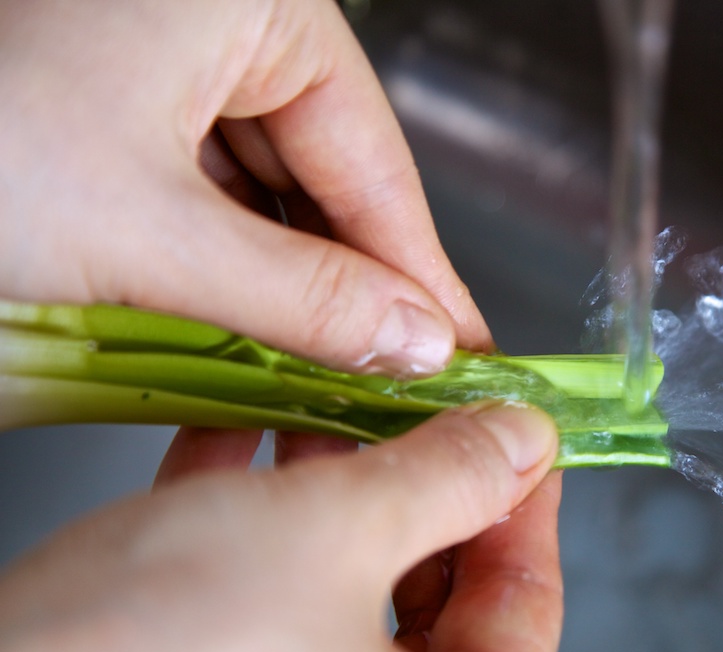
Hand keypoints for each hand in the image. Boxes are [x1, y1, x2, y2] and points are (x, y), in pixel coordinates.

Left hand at [0, 0, 489, 375]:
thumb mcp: (142, 233)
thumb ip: (301, 298)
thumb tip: (412, 340)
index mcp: (251, 2)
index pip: (375, 162)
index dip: (420, 274)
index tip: (457, 355)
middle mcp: (215, 19)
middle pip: (324, 181)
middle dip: (350, 292)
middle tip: (391, 387)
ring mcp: (159, 57)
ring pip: (263, 196)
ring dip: (283, 292)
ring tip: (319, 377)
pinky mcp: (110, 104)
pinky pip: (201, 196)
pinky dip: (219, 272)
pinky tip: (238, 333)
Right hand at [0, 404, 561, 651]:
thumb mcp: (331, 537)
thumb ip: (447, 479)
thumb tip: (523, 441)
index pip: (528, 608)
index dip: (522, 497)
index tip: (513, 427)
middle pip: (438, 603)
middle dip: (417, 487)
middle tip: (416, 406)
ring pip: (345, 604)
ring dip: (333, 499)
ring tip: (323, 409)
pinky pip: (266, 622)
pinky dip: (258, 539)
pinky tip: (236, 451)